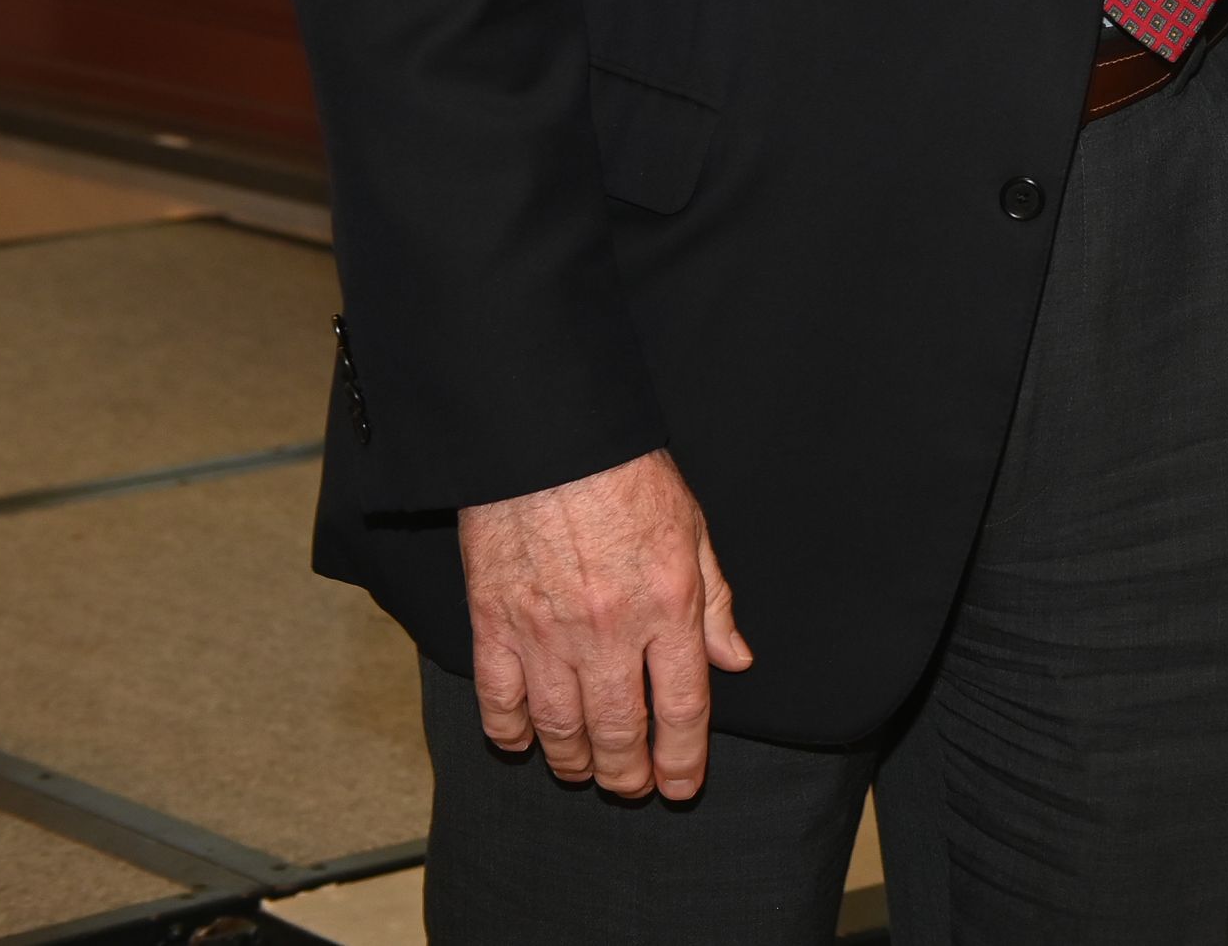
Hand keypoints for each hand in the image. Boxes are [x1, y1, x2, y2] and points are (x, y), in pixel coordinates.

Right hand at [456, 447, 751, 797]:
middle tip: (631, 788)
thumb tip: (734, 660)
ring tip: (584, 772)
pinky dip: (510, 731)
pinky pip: (499, 699)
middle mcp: (609, 630)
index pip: (681, 706)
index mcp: (667, 605)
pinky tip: (524, 742)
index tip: (680, 786)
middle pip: (619, 730)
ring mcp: (546, 632)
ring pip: (560, 727)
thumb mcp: (693, 529)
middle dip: (627, 773)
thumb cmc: (625, 475)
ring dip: (574, 762)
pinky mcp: (493, 623)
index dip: (681, 758)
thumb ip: (715, 601)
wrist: (547, 440)